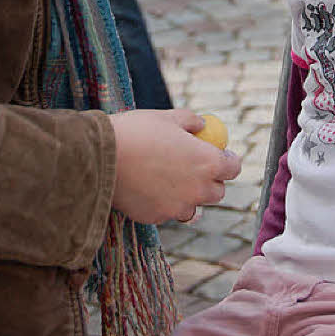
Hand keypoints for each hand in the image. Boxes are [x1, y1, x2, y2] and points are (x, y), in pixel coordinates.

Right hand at [110, 108, 240, 223]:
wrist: (101, 157)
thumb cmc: (136, 132)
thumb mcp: (168, 117)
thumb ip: (191, 121)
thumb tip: (202, 125)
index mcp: (207, 162)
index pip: (233, 168)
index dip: (228, 160)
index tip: (220, 154)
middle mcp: (197, 189)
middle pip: (217, 191)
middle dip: (210, 180)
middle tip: (195, 166)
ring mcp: (177, 207)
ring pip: (193, 206)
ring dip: (187, 195)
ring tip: (168, 178)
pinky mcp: (156, 217)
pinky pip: (167, 212)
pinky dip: (163, 202)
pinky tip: (147, 186)